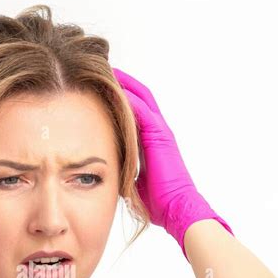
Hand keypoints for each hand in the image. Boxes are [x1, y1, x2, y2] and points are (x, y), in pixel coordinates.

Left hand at [112, 67, 233, 258]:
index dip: (121, 95)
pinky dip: (129, 98)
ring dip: (124, 83)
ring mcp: (161, 132)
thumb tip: (108, 170)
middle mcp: (158, 131)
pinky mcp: (160, 138)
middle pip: (140, 96)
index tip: (101, 85)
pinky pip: (143, 112)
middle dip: (122, 81)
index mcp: (153, 140)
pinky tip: (113, 88)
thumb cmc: (158, 201)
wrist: (177, 210)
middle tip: (101, 68)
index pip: (136, 109)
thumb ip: (125, 166)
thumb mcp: (135, 179)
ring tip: (105, 70)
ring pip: (142, 98)